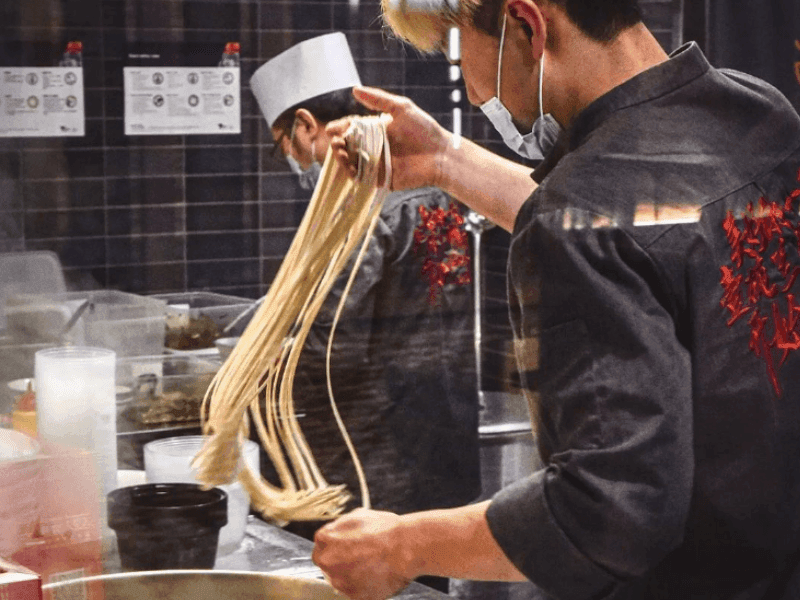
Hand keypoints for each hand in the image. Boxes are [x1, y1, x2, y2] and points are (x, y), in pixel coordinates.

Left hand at [312, 508, 414, 599]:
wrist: (405, 547)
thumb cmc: (385, 529)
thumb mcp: (358, 515)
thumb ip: (341, 526)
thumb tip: (339, 531)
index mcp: (325, 539)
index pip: (322, 545)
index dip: (336, 545)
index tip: (346, 547)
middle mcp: (327, 561)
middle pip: (328, 564)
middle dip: (340, 561)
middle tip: (358, 558)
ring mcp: (339, 581)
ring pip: (341, 580)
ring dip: (352, 575)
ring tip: (373, 565)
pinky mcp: (354, 596)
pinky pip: (356, 592)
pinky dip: (365, 586)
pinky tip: (378, 575)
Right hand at [326, 87, 450, 190]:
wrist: (441, 156)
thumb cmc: (425, 130)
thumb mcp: (402, 108)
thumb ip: (378, 99)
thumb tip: (354, 89)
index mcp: (375, 130)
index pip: (351, 128)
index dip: (340, 128)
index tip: (332, 129)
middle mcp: (373, 147)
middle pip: (346, 146)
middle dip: (337, 144)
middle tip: (337, 142)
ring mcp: (375, 164)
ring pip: (350, 162)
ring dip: (341, 159)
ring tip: (342, 153)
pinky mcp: (380, 179)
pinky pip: (361, 178)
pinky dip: (352, 174)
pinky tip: (350, 167)